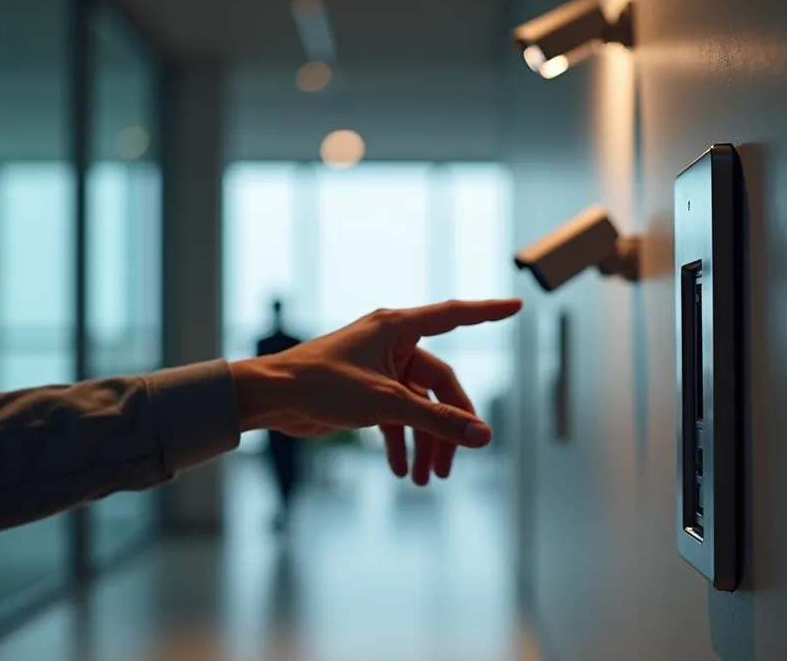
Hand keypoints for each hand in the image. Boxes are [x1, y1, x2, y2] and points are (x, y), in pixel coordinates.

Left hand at [228, 299, 522, 484]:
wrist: (269, 399)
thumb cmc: (320, 385)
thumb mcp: (385, 404)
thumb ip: (437, 421)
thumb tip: (483, 437)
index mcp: (398, 328)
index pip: (455, 316)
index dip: (488, 313)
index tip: (517, 306)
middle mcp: (392, 344)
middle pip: (440, 385)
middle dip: (448, 427)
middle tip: (454, 464)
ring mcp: (379, 369)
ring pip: (419, 406)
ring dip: (425, 442)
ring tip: (429, 480)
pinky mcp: (365, 392)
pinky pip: (396, 417)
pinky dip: (401, 442)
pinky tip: (401, 471)